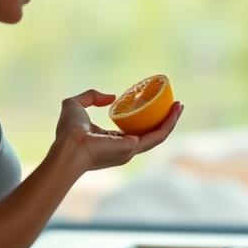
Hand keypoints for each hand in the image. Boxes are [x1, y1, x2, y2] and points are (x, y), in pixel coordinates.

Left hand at [55, 89, 182, 171]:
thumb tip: (111, 97)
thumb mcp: (75, 105)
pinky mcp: (134, 148)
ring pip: (158, 136)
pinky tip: (174, 111)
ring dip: (171, 121)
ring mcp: (131, 151)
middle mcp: (124, 148)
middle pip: (151, 134)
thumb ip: (91, 97)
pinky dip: (168, 123)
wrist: (69, 146)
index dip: (147, 119)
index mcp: (112, 141)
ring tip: (179, 106)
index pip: (135, 131)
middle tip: (175, 105)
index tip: (156, 104)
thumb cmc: (68, 131)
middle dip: (165, 120)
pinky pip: (157, 136)